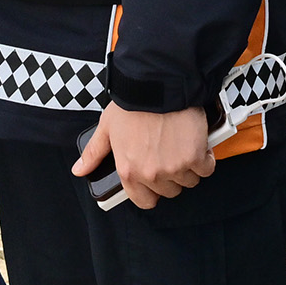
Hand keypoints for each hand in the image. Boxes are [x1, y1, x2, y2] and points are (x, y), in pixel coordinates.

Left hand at [72, 103, 214, 209]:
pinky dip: (205, 158)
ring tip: (182, 146)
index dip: (152, 190)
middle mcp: (151, 174)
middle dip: (171, 175)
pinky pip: (206, 169)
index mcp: (129, 171)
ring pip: (189, 181)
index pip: (145, 201)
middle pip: (170, 191)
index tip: (157, 178)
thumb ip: (94, 153)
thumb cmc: (133, 103)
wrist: (160, 83)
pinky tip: (198, 144)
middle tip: (169, 153)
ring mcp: (174, 167)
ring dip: (189, 166)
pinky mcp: (195, 157)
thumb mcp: (107, 127)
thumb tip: (79, 170)